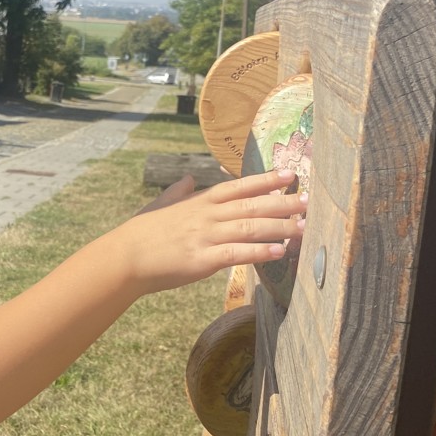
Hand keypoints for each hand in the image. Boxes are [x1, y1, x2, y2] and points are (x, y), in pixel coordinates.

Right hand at [116, 168, 306, 294]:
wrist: (126, 257)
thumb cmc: (143, 231)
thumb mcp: (161, 204)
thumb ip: (178, 191)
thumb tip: (189, 178)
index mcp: (199, 201)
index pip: (239, 186)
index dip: (266, 180)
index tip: (290, 176)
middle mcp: (207, 215)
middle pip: (252, 205)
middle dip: (283, 203)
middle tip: (310, 201)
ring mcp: (206, 236)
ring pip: (250, 228)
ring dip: (280, 227)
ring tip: (303, 227)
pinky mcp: (203, 260)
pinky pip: (238, 253)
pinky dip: (261, 251)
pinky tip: (279, 251)